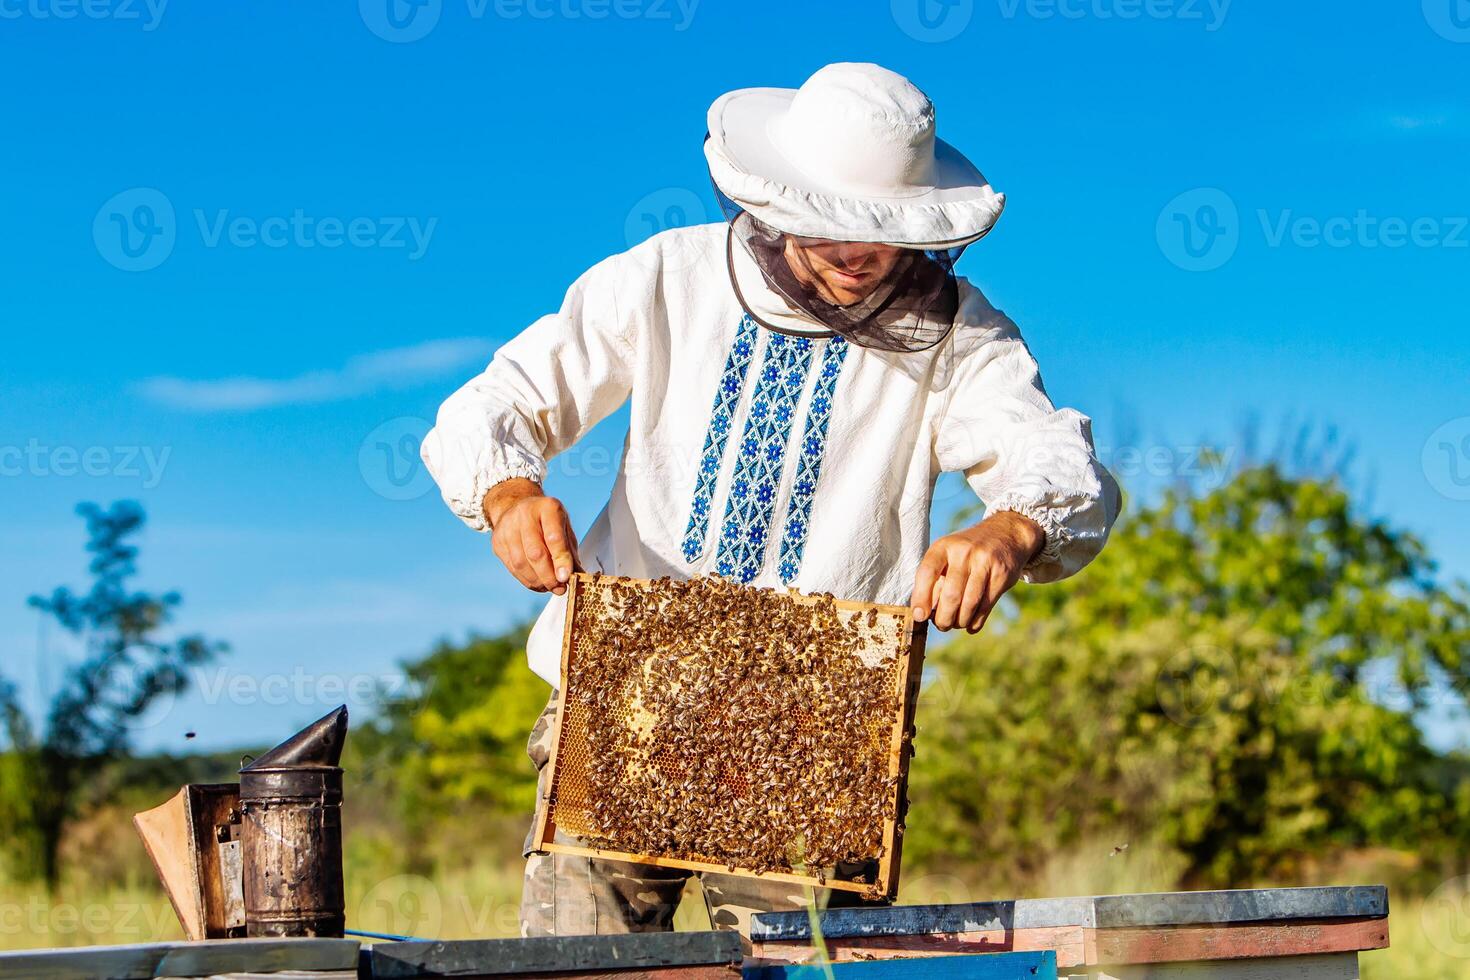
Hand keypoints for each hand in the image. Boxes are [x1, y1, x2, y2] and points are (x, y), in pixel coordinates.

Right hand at [483, 478, 581, 594]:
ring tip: (549, 586)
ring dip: (537, 581)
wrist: (517, 506)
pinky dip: (526, 580)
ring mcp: (507, 528)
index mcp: (548, 507)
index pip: (554, 537)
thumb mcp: (564, 528)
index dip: (560, 560)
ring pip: (521, 563)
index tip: (566, 577)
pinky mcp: (497, 541)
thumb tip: (578, 578)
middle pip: (535, 553)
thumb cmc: (546, 520)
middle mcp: (524, 514)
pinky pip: (512, 567)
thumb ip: (570, 552)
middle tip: (559, 588)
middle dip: (548, 576)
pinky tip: (537, 582)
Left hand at [911, 511, 1045, 632]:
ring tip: (956, 624)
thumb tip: (922, 614)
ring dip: (960, 622)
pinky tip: (970, 625)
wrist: (1005, 534)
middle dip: (943, 618)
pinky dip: (976, 622)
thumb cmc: (967, 552)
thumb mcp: (947, 555)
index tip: (919, 616)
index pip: (927, 573)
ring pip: (970, 604)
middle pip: (951, 595)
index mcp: (944, 546)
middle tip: (941, 625)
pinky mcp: (1002, 575)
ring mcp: (985, 562)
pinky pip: (986, 606)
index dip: (921, 598)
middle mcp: (964, 552)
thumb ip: (934, 580)